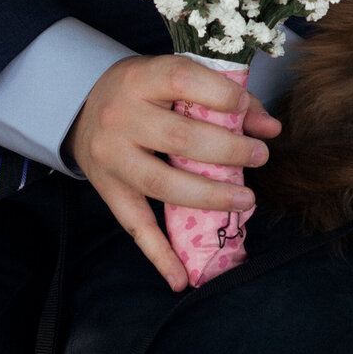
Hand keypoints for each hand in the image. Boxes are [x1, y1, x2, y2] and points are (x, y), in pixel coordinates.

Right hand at [66, 54, 281, 290]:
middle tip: (259, 156)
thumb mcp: (174, 76)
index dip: (219, 94)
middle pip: (178, 138)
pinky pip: (135, 226)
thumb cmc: (145, 89)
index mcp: (141, 78)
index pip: (182, 79)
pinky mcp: (108, 191)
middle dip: (226, 150)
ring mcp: (112, 158)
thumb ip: (223, 96)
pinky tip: (182, 277)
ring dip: (208, 197)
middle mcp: (121, 117)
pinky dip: (158, 254)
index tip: (246, 108)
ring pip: (161, 183)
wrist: (82, 107)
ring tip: (246, 201)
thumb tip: (270, 128)